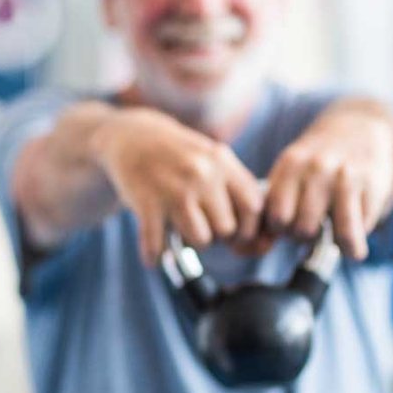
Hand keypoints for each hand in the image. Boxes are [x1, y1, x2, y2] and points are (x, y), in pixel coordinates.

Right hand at [92, 107, 264, 262]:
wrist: (131, 135)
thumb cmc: (177, 156)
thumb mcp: (211, 159)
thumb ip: (235, 191)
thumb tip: (262, 244)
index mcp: (222, 162)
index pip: (253, 207)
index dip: (248, 228)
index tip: (234, 233)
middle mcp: (201, 174)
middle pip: (227, 229)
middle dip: (216, 237)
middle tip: (201, 228)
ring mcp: (173, 188)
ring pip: (201, 239)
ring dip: (190, 243)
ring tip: (179, 233)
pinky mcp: (146, 202)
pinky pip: (158, 244)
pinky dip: (154, 256)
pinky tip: (152, 257)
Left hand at [263, 109, 392, 259]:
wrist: (358, 128)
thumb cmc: (316, 163)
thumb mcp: (291, 170)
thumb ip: (275, 202)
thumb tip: (259, 246)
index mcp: (291, 164)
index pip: (276, 215)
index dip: (280, 230)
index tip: (285, 226)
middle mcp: (318, 168)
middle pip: (303, 228)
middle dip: (304, 237)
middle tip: (309, 229)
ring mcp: (348, 177)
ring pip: (339, 233)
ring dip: (335, 243)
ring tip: (333, 239)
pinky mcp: (374, 186)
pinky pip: (361, 228)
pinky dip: (356, 240)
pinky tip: (353, 234)